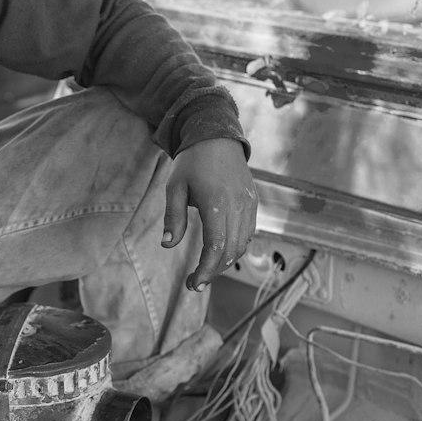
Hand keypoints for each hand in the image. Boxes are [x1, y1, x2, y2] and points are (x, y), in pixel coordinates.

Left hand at [162, 139, 257, 290]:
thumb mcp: (175, 187)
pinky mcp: (253, 202)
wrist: (217, 136)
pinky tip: (219, 252)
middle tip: (194, 283)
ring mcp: (249, 204)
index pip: (216, 248)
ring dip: (225, 262)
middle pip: (231, 252)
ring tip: (205, 269)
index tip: (192, 284)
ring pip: (242, 245)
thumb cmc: (191, 162)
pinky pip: (248, 233)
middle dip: (213, 272)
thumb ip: (173, 217)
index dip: (205, 270)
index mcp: (216, 203)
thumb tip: (168, 245)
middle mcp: (238, 206)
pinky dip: (235, 247)